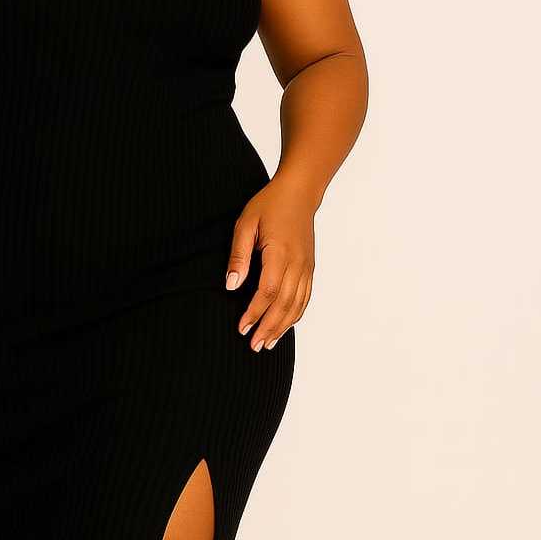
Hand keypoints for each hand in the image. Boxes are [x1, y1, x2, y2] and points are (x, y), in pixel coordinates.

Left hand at [225, 177, 315, 350]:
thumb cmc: (269, 206)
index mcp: (280, 253)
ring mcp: (306, 267)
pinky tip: (284, 327)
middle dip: (268, 327)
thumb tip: (231, 286)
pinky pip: (305, 297)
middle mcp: (297, 264)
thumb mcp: (246, 224)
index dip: (255, 312)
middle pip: (284, 304)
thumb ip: (239, 256)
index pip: (268, 291)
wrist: (299, 193)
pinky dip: (295, 315)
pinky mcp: (309, 268)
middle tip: (254, 346)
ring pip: (297, 305)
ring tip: (267, 344)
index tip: (241, 327)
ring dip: (282, 327)